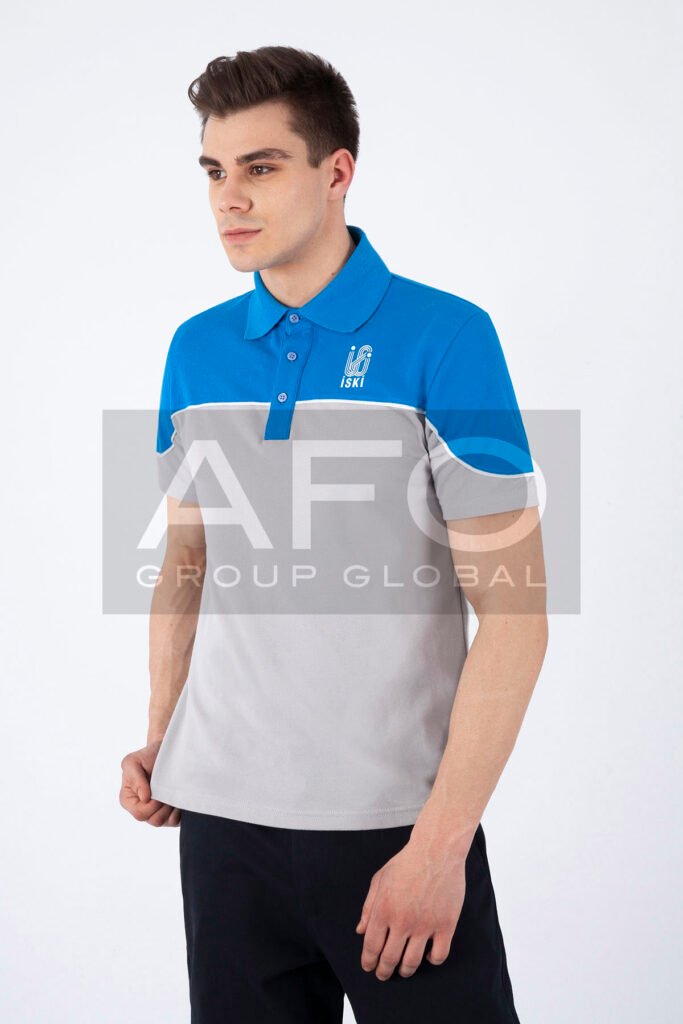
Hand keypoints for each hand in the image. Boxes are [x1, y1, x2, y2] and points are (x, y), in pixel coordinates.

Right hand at [119, 740, 180, 826]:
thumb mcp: (133, 762)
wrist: (165, 752)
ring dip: (172, 807)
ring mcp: (155, 812)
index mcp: (129, 800)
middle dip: (163, 806)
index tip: (158, 790)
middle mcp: (142, 809)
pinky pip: (176, 821)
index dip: (151, 805)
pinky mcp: (169, 813)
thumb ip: (135, 780)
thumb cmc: (146, 756)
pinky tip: (178, 797)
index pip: (140, 814)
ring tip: (173, 792)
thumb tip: (145, 798)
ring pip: (165, 822)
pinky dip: (180, 810)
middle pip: (154, 821)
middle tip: (168, 790)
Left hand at [355, 838, 466, 980]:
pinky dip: (432, 960)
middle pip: (390, 959)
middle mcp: (402, 921)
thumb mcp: (380, 879)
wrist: (436, 851)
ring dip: (406, 970)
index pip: (371, 946)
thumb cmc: (406, 862)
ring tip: (404, 969)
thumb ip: (368, 906)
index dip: (369, 961)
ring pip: (412, 962)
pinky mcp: (445, 925)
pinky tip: (428, 955)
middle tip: (383, 974)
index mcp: (383, 909)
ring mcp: (425, 925)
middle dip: (384, 971)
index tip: (369, 967)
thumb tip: (360, 930)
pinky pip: (439, 955)